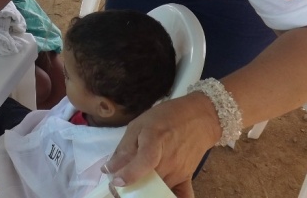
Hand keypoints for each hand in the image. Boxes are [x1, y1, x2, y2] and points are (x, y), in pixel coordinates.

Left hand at [102, 95, 219, 197]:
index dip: (130, 174)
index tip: (117, 180)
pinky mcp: (187, 178)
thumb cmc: (164, 117)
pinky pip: (182, 196)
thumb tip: (108, 168)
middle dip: (131, 184)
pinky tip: (158, 194)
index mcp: (154, 141)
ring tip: (135, 181)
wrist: (198, 118)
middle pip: (148, 181)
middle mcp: (169, 160)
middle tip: (120, 179)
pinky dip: (171, 197)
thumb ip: (124, 147)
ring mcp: (179, 172)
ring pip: (158, 190)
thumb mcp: (139, 125)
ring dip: (144, 190)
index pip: (144, 162)